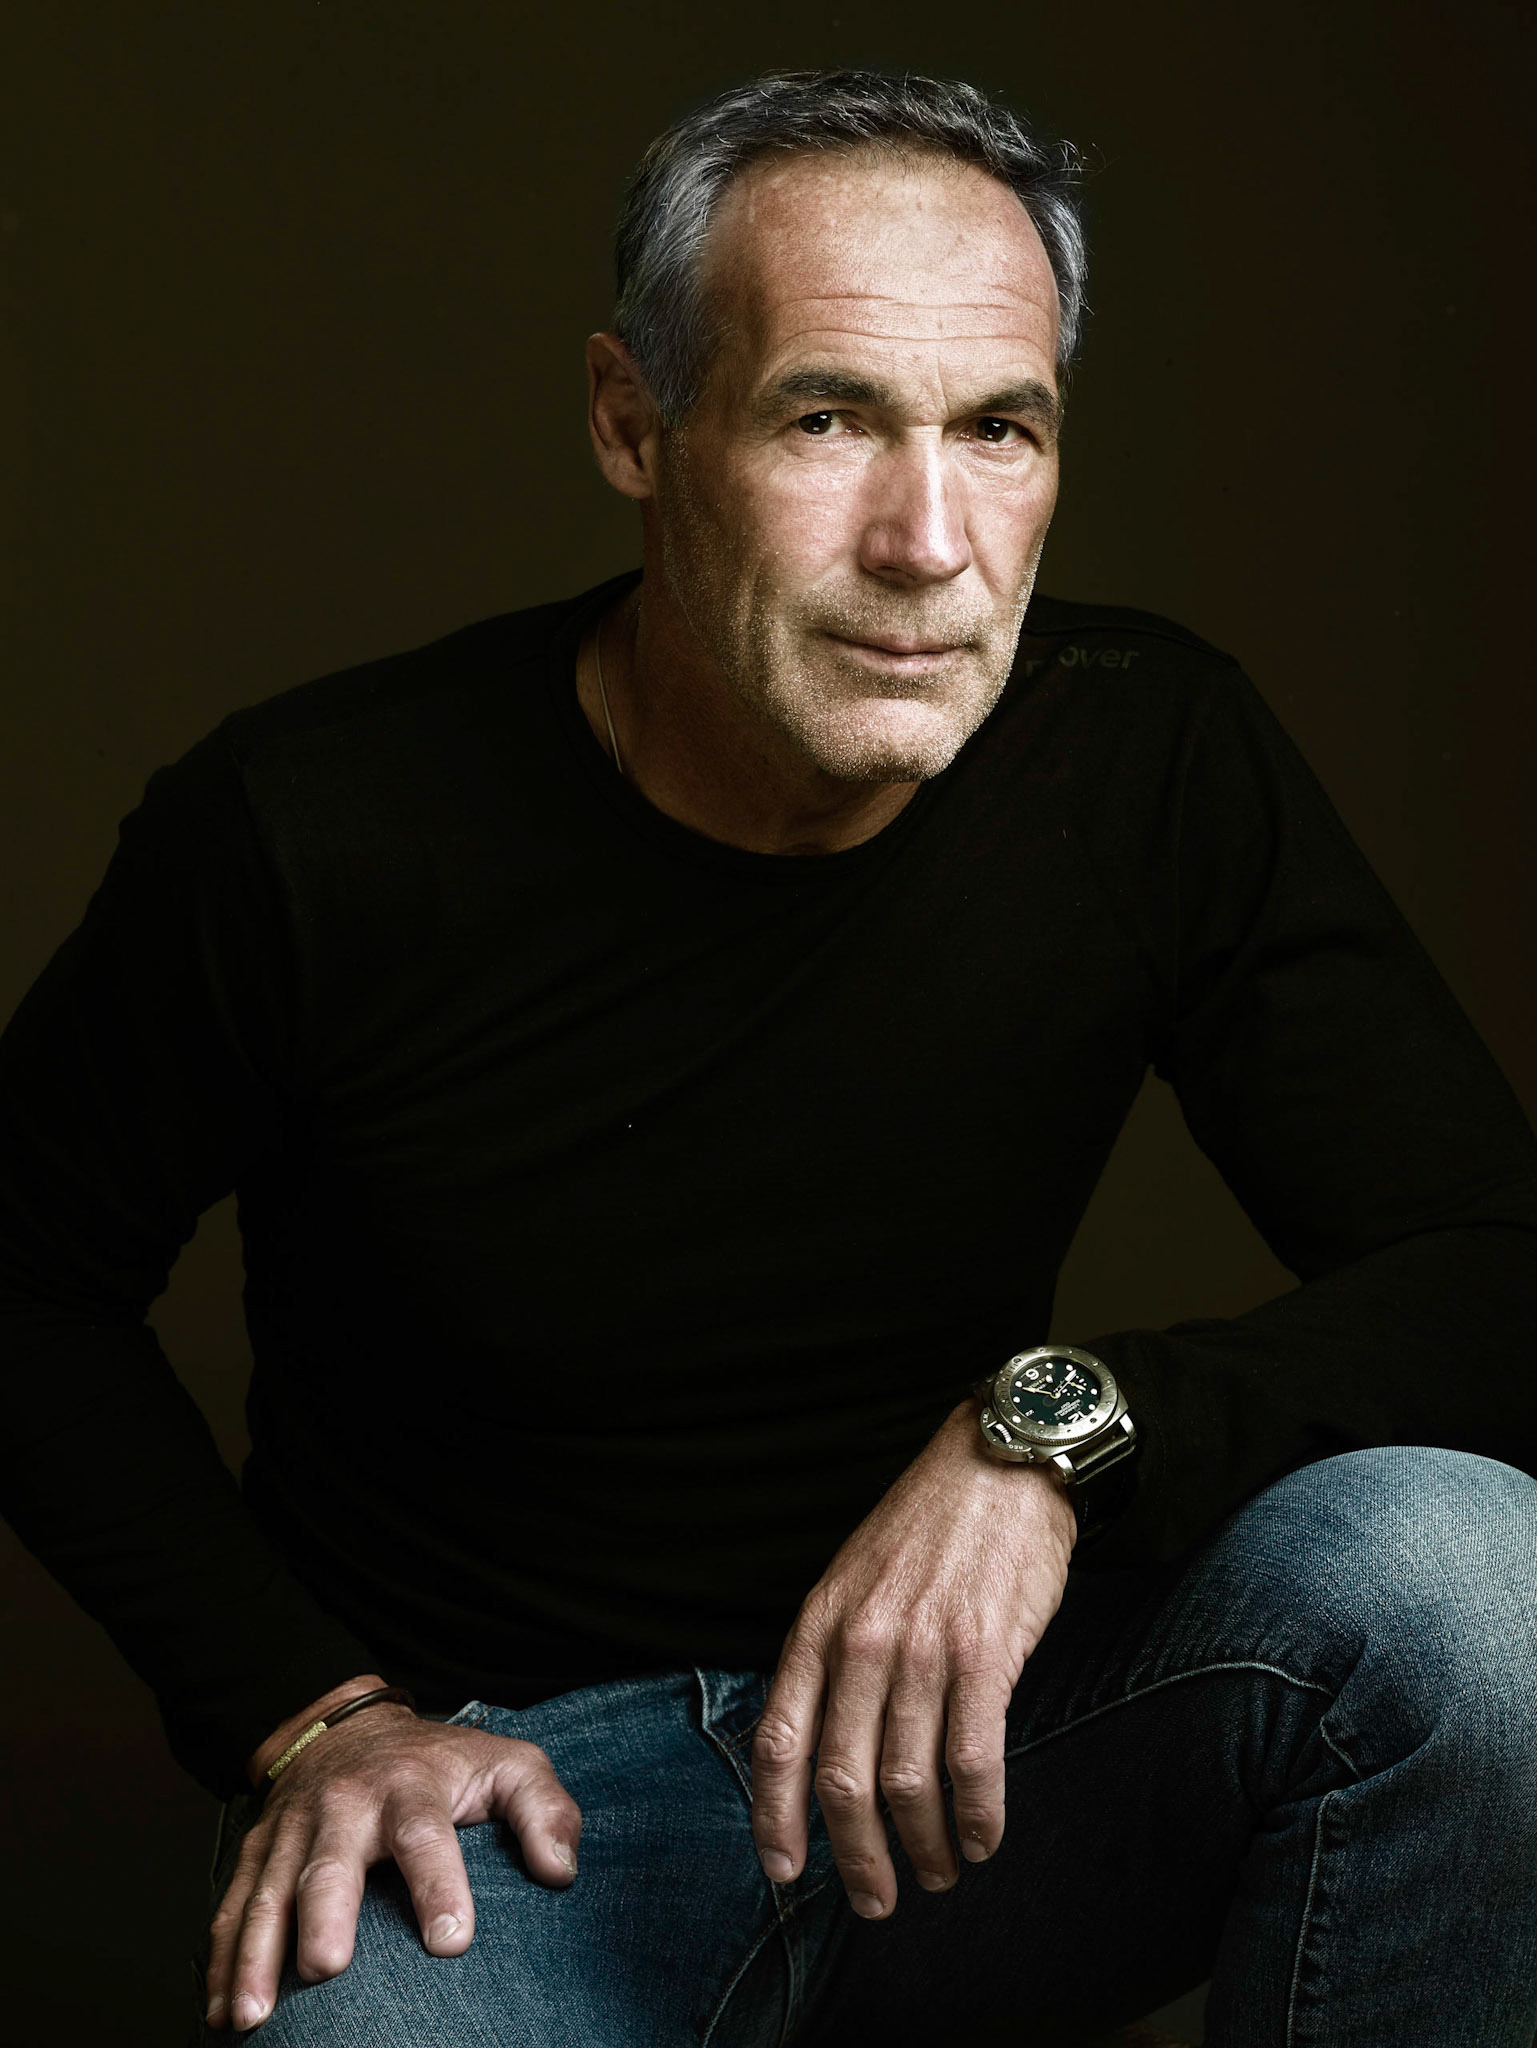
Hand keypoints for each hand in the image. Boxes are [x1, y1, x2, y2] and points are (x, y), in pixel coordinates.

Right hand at [205, 1677, 581, 2031]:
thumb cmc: (441, 1764)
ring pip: (269, 1893)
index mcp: (410, 1787)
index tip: (451, 1942)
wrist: (351, 1726)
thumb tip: (560, 1871)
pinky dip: (222, 1962)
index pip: (424, 1834)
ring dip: (257, 1953)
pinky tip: (221, 2013)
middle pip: (331, 1863)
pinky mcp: (258, 1852)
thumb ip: (545, 1810)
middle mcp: (345, 1806)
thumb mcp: (507, 1764)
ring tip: (253, 2015)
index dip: (438, 1885)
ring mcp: (293, 1830)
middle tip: (326, 1969)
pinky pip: (232, 1908)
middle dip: (325, 1915)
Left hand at [750, 1398, 1074, 1917]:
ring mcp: (922, 1648)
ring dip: (924, 1848)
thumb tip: (821, 1746)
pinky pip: (974, 1760)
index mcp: (818, 1625)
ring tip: (940, 1873)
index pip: (779, 1741)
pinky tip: (984, 1839)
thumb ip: (832, 1654)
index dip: (776, 1818)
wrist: (999, 1463)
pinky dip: (978, 1816)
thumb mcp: (851, 1578)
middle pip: (843, 1780)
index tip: (785, 1872)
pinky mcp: (985, 1653)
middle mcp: (861, 1642)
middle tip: (877, 1901)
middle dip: (858, 1857)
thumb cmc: (926, 1526)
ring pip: (909, 1782)